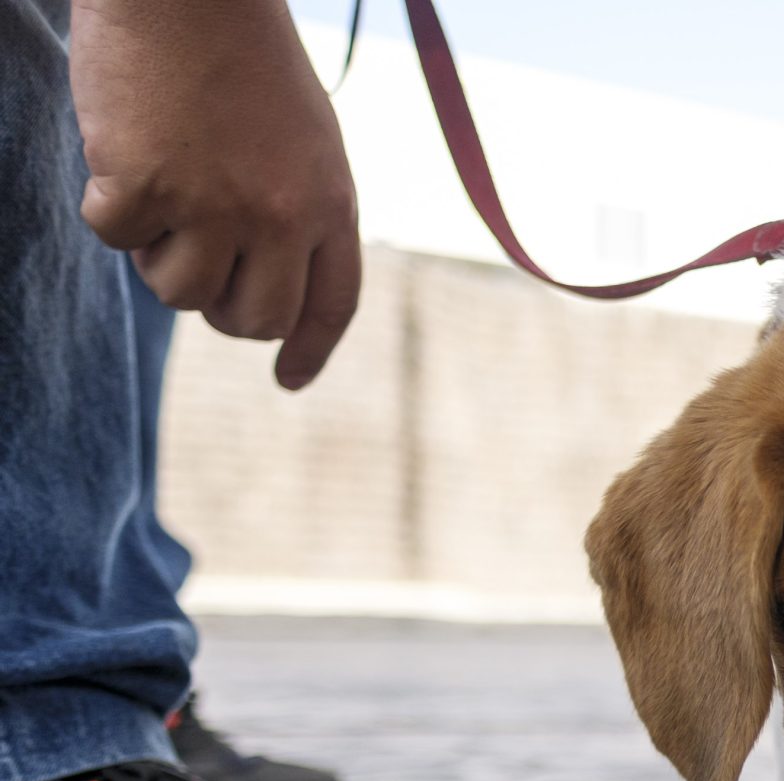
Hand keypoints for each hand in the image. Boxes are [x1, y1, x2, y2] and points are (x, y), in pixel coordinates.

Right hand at [71, 0, 361, 389]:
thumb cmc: (240, 53)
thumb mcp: (303, 138)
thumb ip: (296, 210)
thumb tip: (264, 283)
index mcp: (331, 201)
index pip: (332, 302)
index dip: (310, 348)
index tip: (290, 380)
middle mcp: (282, 216)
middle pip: (254, 319)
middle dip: (221, 308)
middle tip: (198, 261)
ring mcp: (215, 206)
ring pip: (179, 292)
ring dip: (160, 252)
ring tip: (165, 182)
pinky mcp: (146, 187)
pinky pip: (117, 238)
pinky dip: (108, 203)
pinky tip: (122, 151)